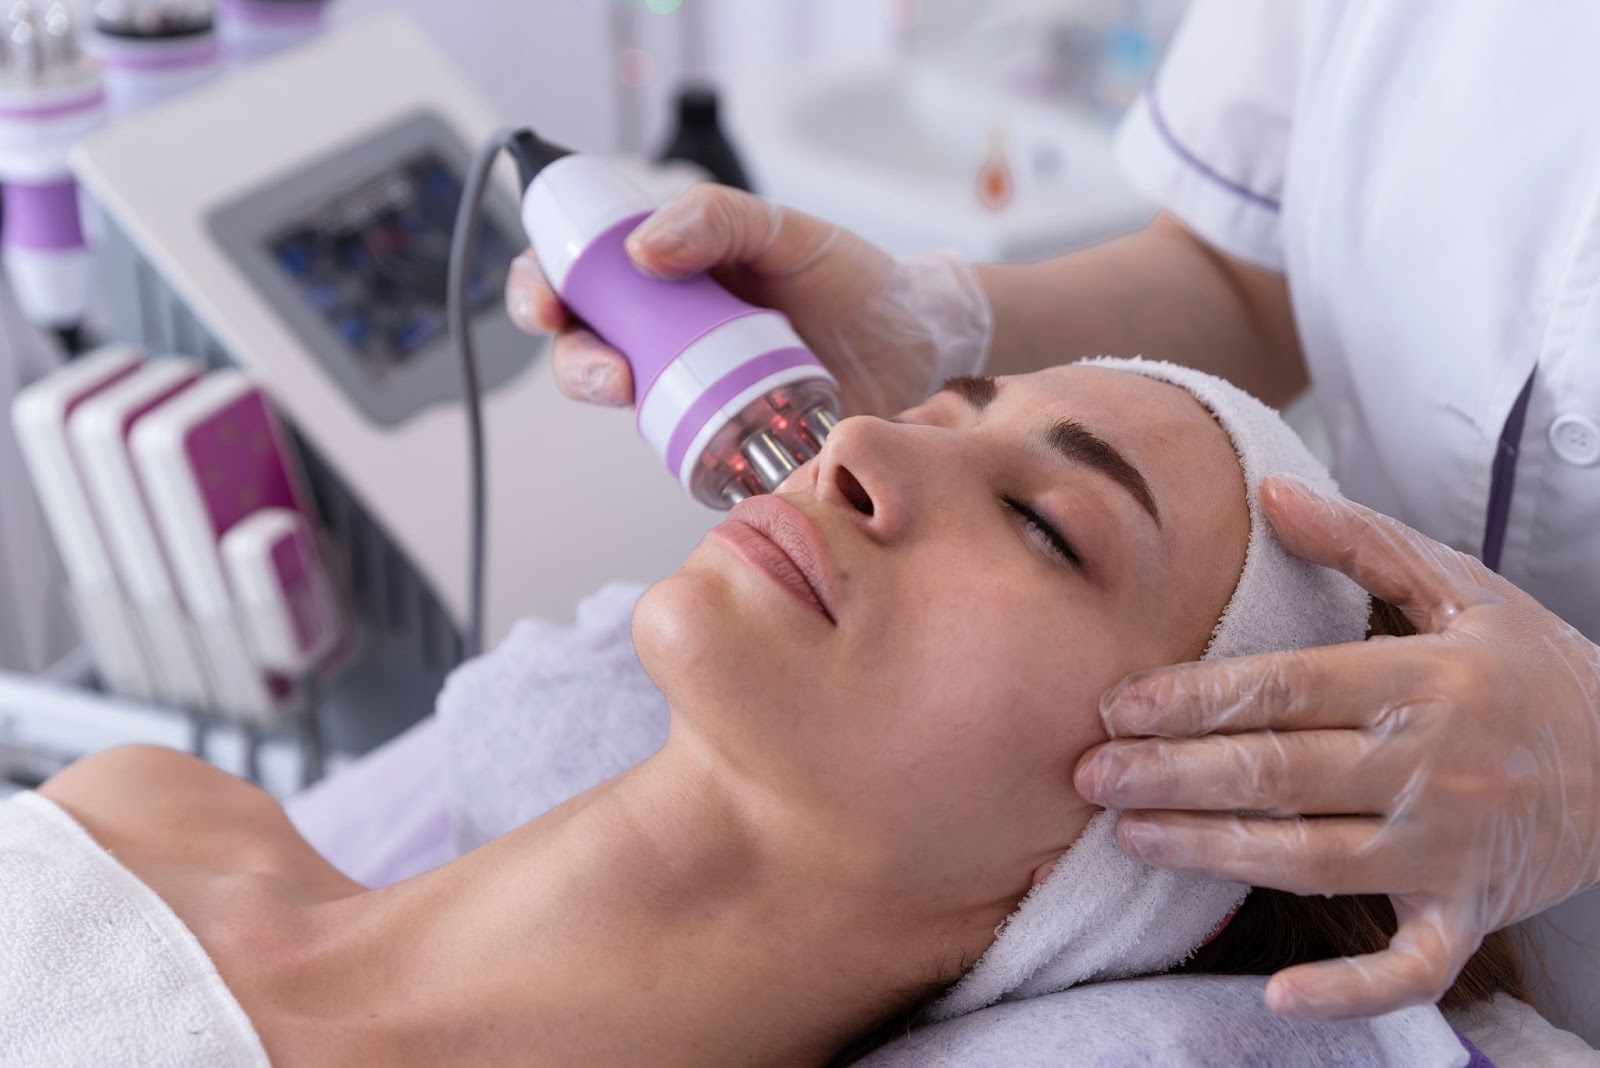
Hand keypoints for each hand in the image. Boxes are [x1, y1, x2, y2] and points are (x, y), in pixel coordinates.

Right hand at [504, 183, 991, 416]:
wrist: (910, 339)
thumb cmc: (845, 277)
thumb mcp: (782, 227)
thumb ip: (716, 220)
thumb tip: (642, 248)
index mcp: (663, 266)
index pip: (575, 272)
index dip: (540, 288)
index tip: (545, 303)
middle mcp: (664, 326)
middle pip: (582, 344)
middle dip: (575, 361)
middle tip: (612, 371)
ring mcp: (688, 381)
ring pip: (620, 396)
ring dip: (614, 403)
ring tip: (638, 396)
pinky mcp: (720, 430)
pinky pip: (677, 444)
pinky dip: (674, 449)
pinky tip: (696, 443)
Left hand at [1073, 474, 1599, 1020]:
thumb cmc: (1534, 668)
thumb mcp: (1464, 587)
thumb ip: (1362, 542)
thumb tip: (1269, 492)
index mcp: (1425, 679)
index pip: (1289, 689)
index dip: (1198, 700)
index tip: (1119, 705)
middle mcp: (1432, 766)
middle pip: (1283, 773)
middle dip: (1176, 776)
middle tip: (1091, 774)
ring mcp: (1450, 849)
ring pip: (1314, 859)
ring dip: (1216, 852)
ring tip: (1133, 836)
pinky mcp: (1468, 913)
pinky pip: (1412, 966)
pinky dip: (1351, 989)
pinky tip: (1281, 997)